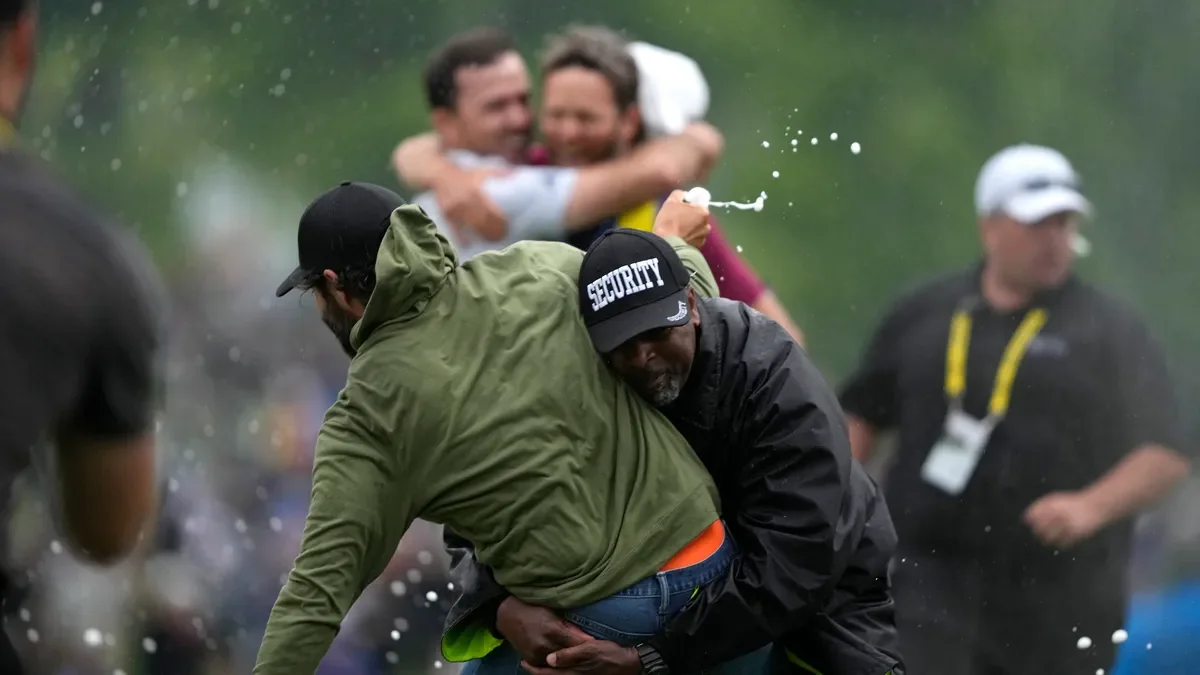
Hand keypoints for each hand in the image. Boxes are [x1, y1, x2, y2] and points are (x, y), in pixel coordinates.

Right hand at [432, 168, 509, 241]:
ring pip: (471, 229)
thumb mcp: (483, 172)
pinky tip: (471, 244)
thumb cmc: (467, 176)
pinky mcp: (448, 217)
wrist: (441, 175)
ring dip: (483, 236)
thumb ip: (500, 175)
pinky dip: (465, 239)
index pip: (491, 212)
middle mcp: (465, 202)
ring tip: (491, 240)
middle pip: (483, 223)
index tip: (508, 227)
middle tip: (502, 236)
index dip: (500, 222)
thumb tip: (517, 176)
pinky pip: (457, 232)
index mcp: (476, 191)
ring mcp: (455, 211)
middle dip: (494, 232)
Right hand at [494, 596, 592, 664]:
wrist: (507, 615)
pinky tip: (559, 657)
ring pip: (558, 662)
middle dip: (577, 653)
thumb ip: (569, 627)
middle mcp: (545, 645)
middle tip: (585, 652)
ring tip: (573, 655)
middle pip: (569, 655)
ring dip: (566, 658)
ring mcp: (536, 655)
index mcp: (553, 630)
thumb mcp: (552, 614)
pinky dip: (553, 661)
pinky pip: (546, 664)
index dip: (586, 645)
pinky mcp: (530, 660)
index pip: (576, 643)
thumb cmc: (532, 609)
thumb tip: (587, 638)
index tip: (595, 646)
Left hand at [521, 640, 641, 674]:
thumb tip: (549, 659)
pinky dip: (557, 672)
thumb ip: (568, 655)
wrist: (627, 663)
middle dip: (538, 672)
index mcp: (572, 673)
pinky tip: (556, 664)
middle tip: (527, 663)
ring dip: (547, 672)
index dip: (533, 669)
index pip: (547, 673)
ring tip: (538, 664)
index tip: (523, 663)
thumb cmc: (608, 653)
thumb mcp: (588, 649)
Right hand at [652, 190, 710, 247]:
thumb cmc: (669, 221)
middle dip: (691, 217)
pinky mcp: (697, 249)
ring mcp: (703, 238)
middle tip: (678, 219)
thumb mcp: (671, 201)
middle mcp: (707, 225)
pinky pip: (694, 240)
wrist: (666, 244)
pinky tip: (679, 239)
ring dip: (691, 229)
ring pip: (697, 230)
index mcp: (703, 212)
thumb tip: (684, 195)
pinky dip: (689, 239)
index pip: (699, 204)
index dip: (690, 204)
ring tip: (678, 231)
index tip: (681, 207)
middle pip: (699, 217)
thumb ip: (679, 194)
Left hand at [1023, 490, 1106, 547]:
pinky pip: (1061, 544)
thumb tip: (1026, 518)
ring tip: (1048, 538)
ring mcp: (1067, 525)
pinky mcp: (1075, 535)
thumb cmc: (1073, 503)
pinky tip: (1059, 541)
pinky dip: (1058, 543)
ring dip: (1046, 539)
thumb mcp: (1056, 499)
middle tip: (1038, 533)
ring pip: (1048, 538)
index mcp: (1052, 505)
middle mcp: (1058, 515)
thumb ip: (1041, 507)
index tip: (1029, 524)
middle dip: (1037, 531)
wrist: (1096, 506)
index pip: (1032, 516)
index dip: (1029, 521)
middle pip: (1038, 528)